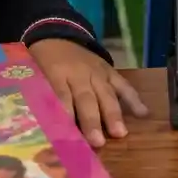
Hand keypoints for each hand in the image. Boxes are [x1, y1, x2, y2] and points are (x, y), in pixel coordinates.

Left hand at [29, 38, 149, 147]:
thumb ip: (40, 97)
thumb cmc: (42, 63)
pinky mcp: (109, 70)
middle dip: (93, 120)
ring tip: (120, 133)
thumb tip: (42, 128)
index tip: (69, 136)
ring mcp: (97, 72)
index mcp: (56, 73)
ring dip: (113, 114)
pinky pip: (123, 85)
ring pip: (106, 93)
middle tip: (98, 141)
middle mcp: (79, 73)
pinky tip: (143, 113)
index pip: (61, 95)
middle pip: (86, 98)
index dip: (65, 114)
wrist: (57, 36)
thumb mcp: (34, 76)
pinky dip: (134, 98)